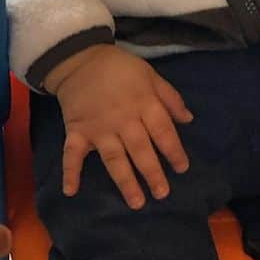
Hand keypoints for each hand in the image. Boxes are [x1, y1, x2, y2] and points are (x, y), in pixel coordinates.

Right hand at [45, 44, 192, 208]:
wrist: (79, 57)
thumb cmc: (119, 67)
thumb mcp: (149, 74)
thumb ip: (170, 97)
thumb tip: (189, 120)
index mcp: (142, 103)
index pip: (162, 130)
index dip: (174, 150)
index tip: (182, 168)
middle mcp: (122, 119)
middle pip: (140, 149)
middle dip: (152, 173)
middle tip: (162, 193)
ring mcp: (98, 127)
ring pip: (114, 158)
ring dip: (124, 180)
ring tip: (136, 202)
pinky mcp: (77, 131)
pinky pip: (72, 153)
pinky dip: (70, 172)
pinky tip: (71, 191)